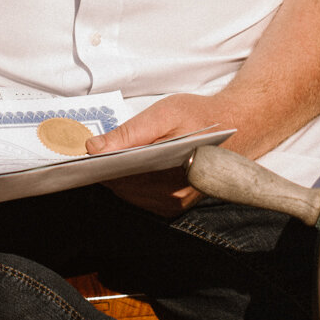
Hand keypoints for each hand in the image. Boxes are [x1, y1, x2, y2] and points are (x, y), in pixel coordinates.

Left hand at [90, 93, 233, 217]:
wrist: (235, 126)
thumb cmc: (200, 117)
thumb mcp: (164, 114)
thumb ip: (129, 133)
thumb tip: (94, 148)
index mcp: (174, 174)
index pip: (123, 178)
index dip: (100, 166)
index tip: (84, 154)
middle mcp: (175, 197)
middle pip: (124, 188)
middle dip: (107, 169)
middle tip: (93, 150)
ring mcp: (175, 204)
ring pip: (130, 194)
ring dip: (118, 177)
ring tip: (108, 156)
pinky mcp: (175, 205)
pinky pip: (141, 197)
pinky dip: (130, 182)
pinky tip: (127, 165)